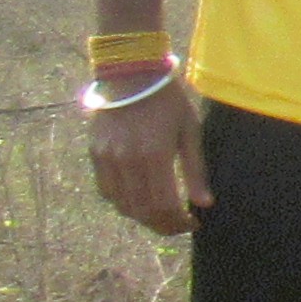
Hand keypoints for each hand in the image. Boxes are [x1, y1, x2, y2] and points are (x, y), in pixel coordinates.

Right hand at [88, 77, 204, 236]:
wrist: (130, 75)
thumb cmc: (168, 102)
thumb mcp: (190, 131)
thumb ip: (195, 170)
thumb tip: (204, 203)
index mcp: (154, 156)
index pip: (164, 205)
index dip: (178, 221)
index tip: (193, 223)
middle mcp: (127, 161)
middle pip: (142, 211)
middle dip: (163, 225)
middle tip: (179, 226)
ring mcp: (108, 159)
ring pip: (122, 205)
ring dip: (142, 218)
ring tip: (162, 217)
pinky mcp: (96, 154)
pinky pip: (106, 190)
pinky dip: (123, 203)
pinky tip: (139, 201)